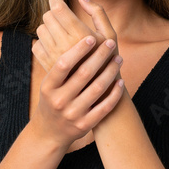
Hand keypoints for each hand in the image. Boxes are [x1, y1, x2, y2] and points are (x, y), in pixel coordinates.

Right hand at [30, 34, 123, 150]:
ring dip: (111, 71)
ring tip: (119, 58)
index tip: (90, 37)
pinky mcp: (85, 125)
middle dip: (99, 55)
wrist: (49, 133)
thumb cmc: (52, 100)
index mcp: (48, 87)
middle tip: (110, 42)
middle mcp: (59, 100)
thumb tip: (65, 34)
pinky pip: (104, 107)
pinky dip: (114, 94)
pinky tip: (121, 82)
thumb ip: (58, 65)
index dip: (77, 50)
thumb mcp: (48, 84)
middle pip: (84, 73)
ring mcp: (72, 114)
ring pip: (97, 88)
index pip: (63, 64)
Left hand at [32, 0, 117, 72]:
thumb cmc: (108, 60)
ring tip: (60, 31)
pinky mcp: (46, 66)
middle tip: (63, 16)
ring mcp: (53, 56)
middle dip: (54, 12)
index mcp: (80, 34)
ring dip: (49, 26)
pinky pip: (36, 45)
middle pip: (48, 16)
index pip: (57, 7)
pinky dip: (43, 41)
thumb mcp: (110, 34)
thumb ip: (97, 12)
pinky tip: (54, 44)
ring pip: (40, 29)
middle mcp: (64, 44)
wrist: (99, 92)